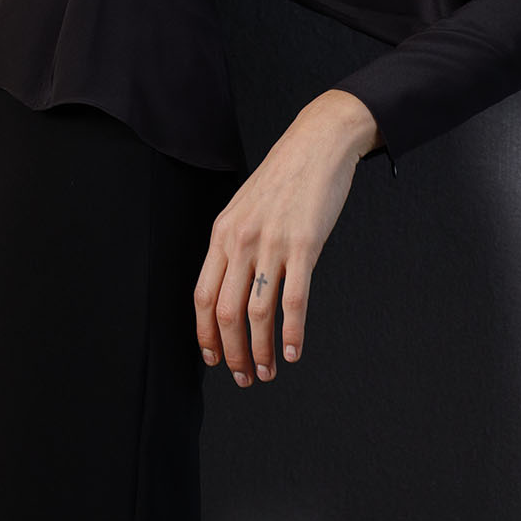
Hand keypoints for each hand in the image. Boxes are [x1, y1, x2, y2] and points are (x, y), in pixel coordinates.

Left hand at [193, 89, 379, 386]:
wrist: (316, 145)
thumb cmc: (283, 177)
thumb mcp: (244, 207)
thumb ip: (234, 244)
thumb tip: (231, 286)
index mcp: (223, 232)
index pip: (204, 295)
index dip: (205, 333)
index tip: (213, 358)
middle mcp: (241, 240)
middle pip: (226, 311)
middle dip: (233, 352)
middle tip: (244, 376)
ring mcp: (272, 244)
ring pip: (258, 312)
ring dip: (261, 349)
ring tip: (268, 371)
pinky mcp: (304, 245)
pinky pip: (294, 300)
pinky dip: (292, 333)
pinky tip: (293, 351)